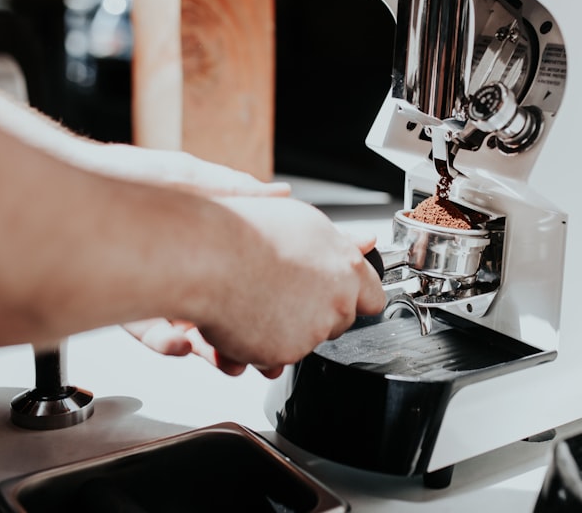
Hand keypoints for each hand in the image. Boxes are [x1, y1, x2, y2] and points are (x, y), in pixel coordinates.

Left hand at [108, 144, 291, 364]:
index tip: (281, 313)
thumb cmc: (121, 180)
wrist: (62, 208)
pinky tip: (182, 342)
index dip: (266, 292)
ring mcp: (155, 281)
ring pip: (193, 324)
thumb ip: (237, 192)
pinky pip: (155, 334)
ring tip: (224, 359)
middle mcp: (181, 256)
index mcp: (203, 228)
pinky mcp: (125, 304)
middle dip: (242, 333)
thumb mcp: (190, 180)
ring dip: (212, 346)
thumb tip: (280, 194)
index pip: (245, 264)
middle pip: (223, 303)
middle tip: (255, 354)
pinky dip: (171, 344)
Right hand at [134, 197, 385, 375]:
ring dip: (285, 329)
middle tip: (285, 292)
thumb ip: (341, 242)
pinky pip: (276, 357)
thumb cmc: (246, 232)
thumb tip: (367, 241)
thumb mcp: (306, 223)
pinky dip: (258, 345)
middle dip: (317, 312)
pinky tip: (242, 318)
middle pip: (339, 321)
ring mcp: (312, 331)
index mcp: (348, 268)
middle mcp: (337, 302)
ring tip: (255, 300)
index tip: (347, 296)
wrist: (207, 257)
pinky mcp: (285, 353)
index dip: (356, 297)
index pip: (374, 297)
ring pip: (306, 340)